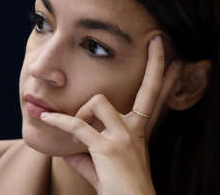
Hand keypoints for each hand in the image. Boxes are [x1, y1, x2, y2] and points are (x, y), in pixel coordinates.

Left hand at [40, 36, 182, 194]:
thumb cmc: (116, 187)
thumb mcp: (100, 163)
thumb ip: (84, 151)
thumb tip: (66, 145)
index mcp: (138, 129)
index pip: (154, 96)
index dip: (164, 75)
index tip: (174, 56)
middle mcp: (136, 128)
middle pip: (149, 88)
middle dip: (157, 62)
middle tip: (160, 38)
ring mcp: (124, 136)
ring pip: (97, 102)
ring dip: (79, 113)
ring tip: (71, 128)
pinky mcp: (108, 147)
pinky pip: (77, 126)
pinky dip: (58, 122)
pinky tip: (46, 120)